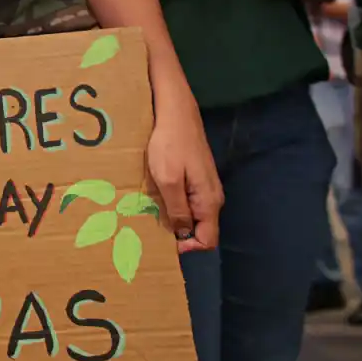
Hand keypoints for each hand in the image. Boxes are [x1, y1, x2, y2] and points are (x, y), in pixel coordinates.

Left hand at [146, 85, 222, 253]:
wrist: (175, 112)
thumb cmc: (170, 145)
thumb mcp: (168, 180)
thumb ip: (176, 209)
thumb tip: (183, 235)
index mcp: (209, 201)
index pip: (208, 240)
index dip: (188, 247)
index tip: (164, 242)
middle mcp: (212, 197)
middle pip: (200, 229)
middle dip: (178, 234)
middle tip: (152, 230)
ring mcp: (205, 186)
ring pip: (192, 214)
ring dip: (173, 218)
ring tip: (150, 215)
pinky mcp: (196, 177)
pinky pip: (187, 200)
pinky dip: (173, 204)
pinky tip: (156, 197)